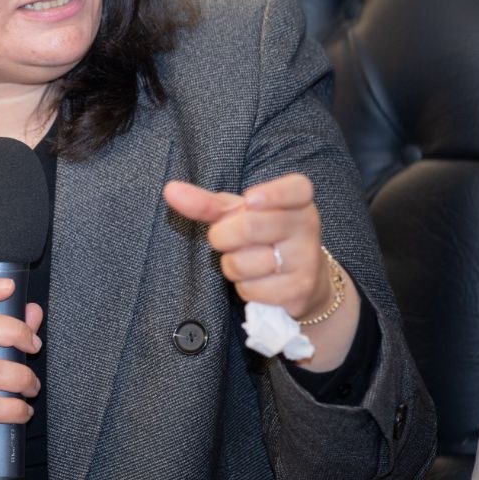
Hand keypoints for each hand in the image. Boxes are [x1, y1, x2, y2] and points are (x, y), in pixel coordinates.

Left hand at [163, 173, 358, 368]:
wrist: (304, 283)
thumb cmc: (264, 239)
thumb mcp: (239, 216)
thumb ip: (206, 203)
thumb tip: (170, 190)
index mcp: (298, 201)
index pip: (297, 189)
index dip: (273, 194)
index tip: (250, 199)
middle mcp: (308, 226)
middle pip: (250, 227)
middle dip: (223, 237)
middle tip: (229, 240)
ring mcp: (306, 259)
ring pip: (245, 262)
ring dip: (233, 266)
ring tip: (250, 262)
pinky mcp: (299, 290)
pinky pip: (251, 289)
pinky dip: (244, 288)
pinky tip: (260, 282)